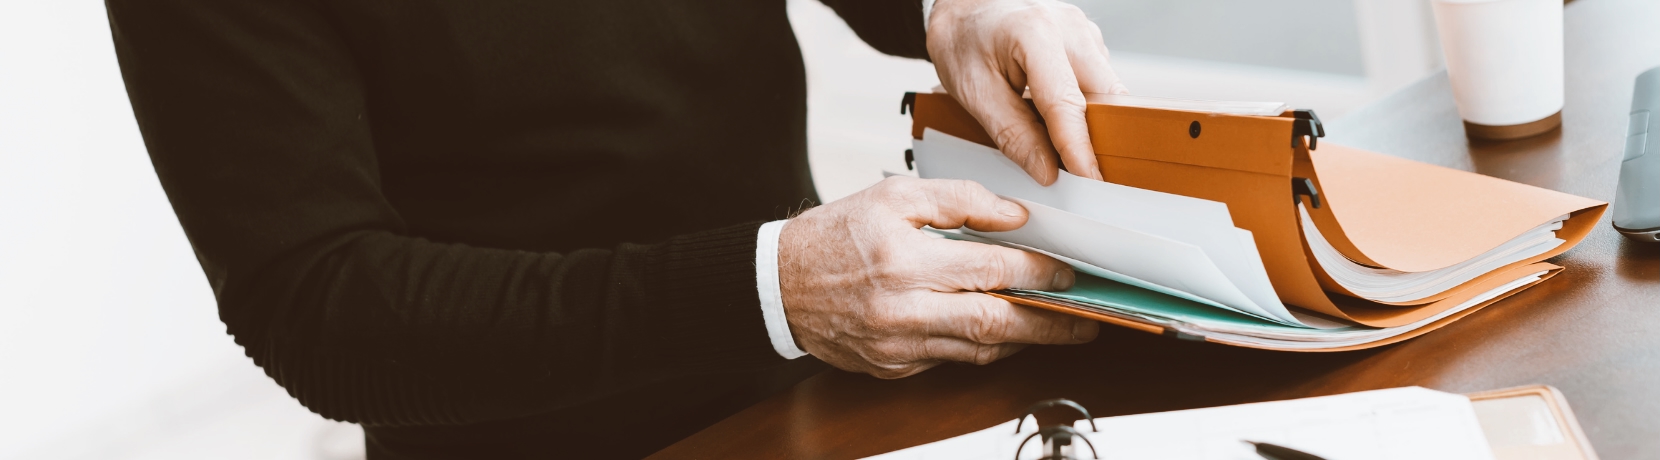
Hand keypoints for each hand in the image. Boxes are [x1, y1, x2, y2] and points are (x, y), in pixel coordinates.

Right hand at [778, 177, 1098, 378]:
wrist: (778, 285)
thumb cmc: (833, 236)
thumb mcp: (894, 195)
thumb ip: (958, 200)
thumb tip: (1013, 214)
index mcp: (907, 262)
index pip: (994, 271)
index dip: (1040, 273)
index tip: (1066, 273)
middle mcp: (905, 311)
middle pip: (997, 324)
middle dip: (1051, 325)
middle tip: (1085, 321)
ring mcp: (899, 346)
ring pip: (978, 351)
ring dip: (1021, 340)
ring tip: (1052, 327)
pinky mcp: (893, 368)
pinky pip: (949, 361)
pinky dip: (978, 347)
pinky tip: (997, 332)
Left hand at [927, 0, 1127, 184]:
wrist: (964, 10)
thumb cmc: (963, 43)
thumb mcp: (975, 93)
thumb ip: (1013, 134)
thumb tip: (1047, 171)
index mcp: (1035, 34)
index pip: (1067, 102)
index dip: (1079, 147)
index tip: (1089, 178)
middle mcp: (1069, 27)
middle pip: (1104, 95)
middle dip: (1097, 136)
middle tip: (1080, 173)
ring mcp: (1082, 30)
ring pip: (1107, 90)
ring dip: (1091, 121)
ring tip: (1060, 142)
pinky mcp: (1087, 39)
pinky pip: (1099, 81)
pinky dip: (1085, 105)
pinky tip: (1058, 115)